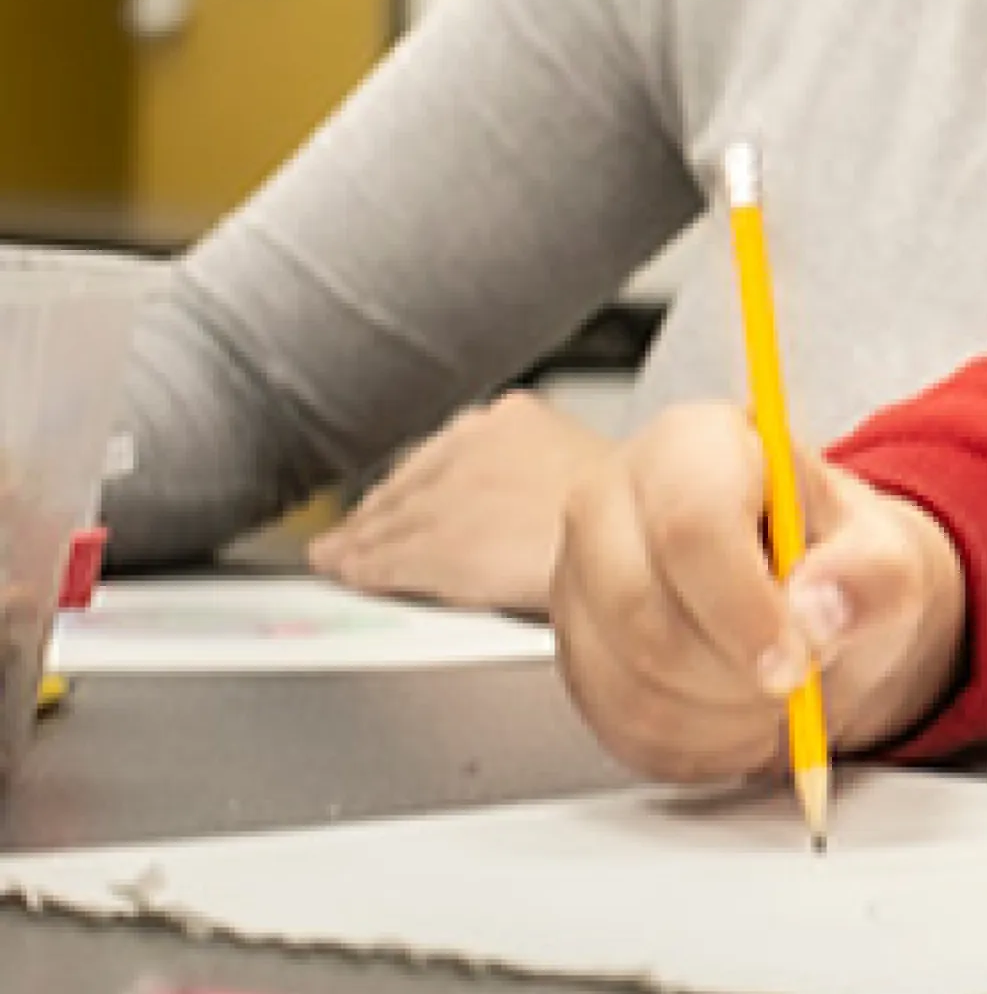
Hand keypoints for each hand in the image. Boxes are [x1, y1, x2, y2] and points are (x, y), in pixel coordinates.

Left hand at [310, 389, 613, 613]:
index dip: (409, 484)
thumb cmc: (635, 520)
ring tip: (335, 560)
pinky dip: (359, 570)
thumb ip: (535, 472)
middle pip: (406, 484)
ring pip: (387, 522)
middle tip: (347, 537)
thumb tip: (519, 499)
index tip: (388, 502)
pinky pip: (381, 559)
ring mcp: (452, 492)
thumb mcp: (586, 473)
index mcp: (514, 416)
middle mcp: (474, 443)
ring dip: (357, 544)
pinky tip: (346, 576)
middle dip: (377, 514)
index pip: (441, 452)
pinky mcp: (435, 543)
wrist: (644, 546)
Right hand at [552, 404, 968, 783]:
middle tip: (798, 679)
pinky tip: (742, 712)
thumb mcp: (889, 556)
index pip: (690, 524)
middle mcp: (611, 504)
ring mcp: (579, 583)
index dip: (743, 606)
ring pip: (631, 680)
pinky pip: (623, 725)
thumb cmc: (837, 560)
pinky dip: (699, 742)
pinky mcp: (576, 657)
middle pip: (643, 611)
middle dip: (736, 670)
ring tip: (779, 688)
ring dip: (725, 713)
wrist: (810, 601)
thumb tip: (820, 608)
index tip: (796, 659)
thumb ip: (871, 576)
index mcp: (691, 446)